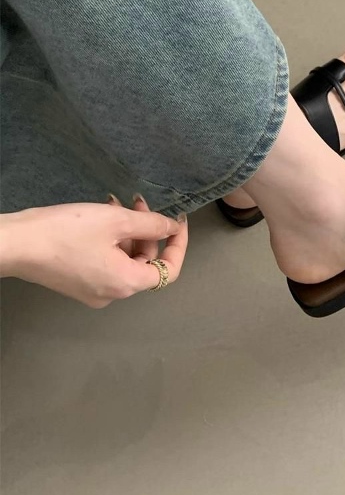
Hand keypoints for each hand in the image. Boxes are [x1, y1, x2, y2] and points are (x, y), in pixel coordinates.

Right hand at [0, 199, 187, 307]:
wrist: (17, 244)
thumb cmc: (67, 232)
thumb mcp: (116, 220)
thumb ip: (151, 224)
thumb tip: (172, 226)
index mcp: (127, 283)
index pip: (169, 269)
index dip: (178, 243)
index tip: (177, 219)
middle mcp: (113, 293)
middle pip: (145, 262)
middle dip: (147, 230)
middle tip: (138, 201)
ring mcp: (93, 290)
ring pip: (125, 259)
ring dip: (128, 231)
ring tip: (117, 202)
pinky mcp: (77, 282)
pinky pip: (106, 262)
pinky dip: (111, 240)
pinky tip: (102, 215)